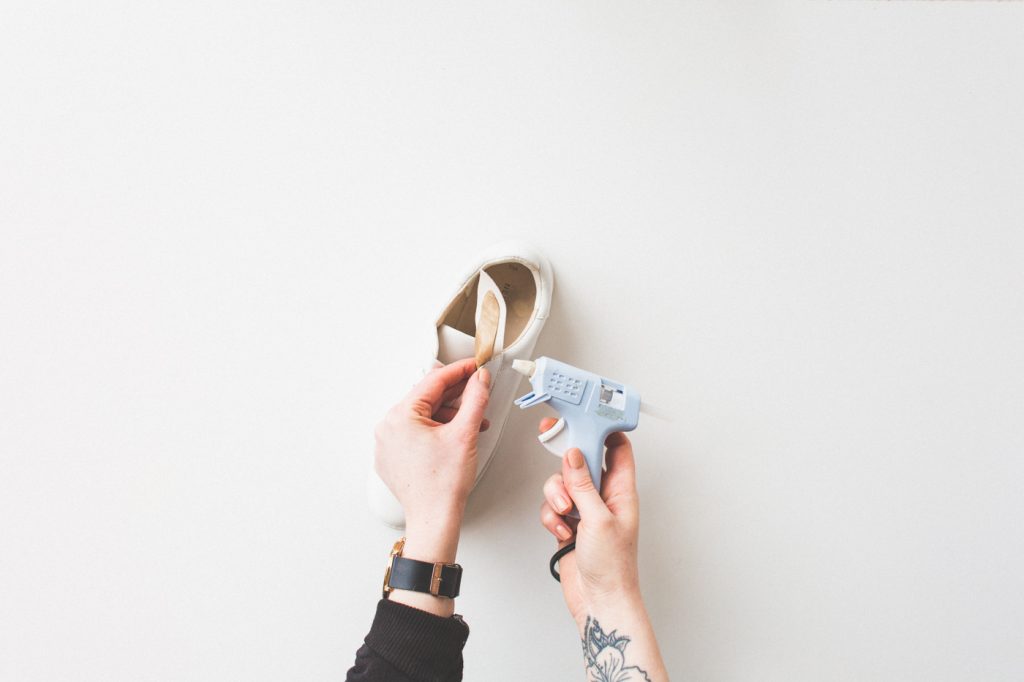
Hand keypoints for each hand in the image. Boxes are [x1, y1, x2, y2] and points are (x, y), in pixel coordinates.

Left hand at [373, 358, 489, 613]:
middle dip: (456, 397)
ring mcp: (387, 443)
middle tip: (478, 393)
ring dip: (448, 415)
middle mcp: (387, 426)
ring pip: (421, 415)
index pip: (434, 381)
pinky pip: (413, 432)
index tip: (474, 366)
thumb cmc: (444, 485)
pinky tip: (455, 436)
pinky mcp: (391, 456)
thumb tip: (479, 379)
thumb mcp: (465, 433)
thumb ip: (475, 398)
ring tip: (472, 423)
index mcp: (400, 416)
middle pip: (427, 398)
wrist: (434, 519)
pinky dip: (435, 430)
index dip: (459, 371)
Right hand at [537, 418, 640, 627]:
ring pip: (562, 485)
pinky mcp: (569, 524)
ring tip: (564, 514)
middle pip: (582, 462)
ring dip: (556, 496)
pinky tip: (561, 531)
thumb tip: (575, 454)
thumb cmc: (614, 568)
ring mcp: (586, 511)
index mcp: (621, 491)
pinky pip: (552, 507)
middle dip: (567, 461)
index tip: (585, 416)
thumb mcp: (598, 518)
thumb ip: (583, 484)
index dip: (603, 430)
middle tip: (554, 442)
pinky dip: (552, 517)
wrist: (599, 602)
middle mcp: (604, 498)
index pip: (617, 449)